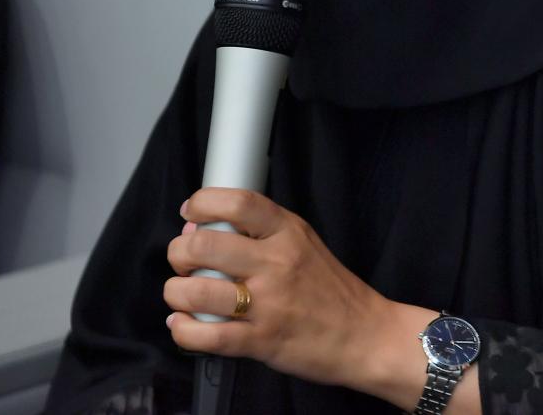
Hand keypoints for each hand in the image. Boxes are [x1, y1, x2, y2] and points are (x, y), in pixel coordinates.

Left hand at [165, 188, 474, 409]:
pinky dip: (184, 330)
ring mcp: (269, 304)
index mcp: (288, 232)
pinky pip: (207, 336)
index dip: (202, 202)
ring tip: (181, 295)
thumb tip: (200, 227)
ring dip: (176, 292)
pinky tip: (183, 324)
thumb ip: (260, 232)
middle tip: (183, 261)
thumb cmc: (329, 289)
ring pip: (198, 292)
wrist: (365, 335)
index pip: (238, 201)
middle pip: (205, 245)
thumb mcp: (303, 242)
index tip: (190, 213)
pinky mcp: (262, 341)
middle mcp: (277, 263)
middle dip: (179, 252)